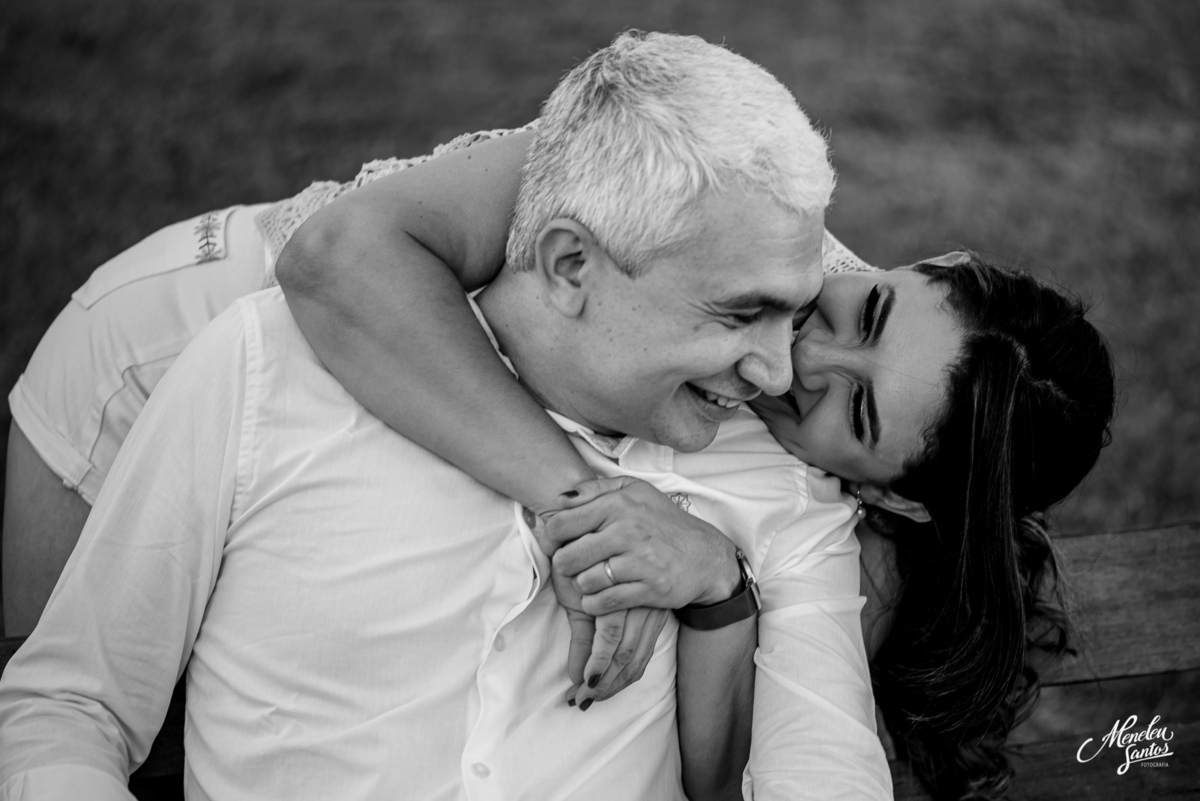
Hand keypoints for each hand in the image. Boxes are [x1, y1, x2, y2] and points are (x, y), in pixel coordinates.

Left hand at [546, 477, 742, 615]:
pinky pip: (605, 602)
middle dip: (564, 567)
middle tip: (571, 568)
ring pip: (585, 581)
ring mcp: (640, 561)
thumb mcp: (635, 491)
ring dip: (581, 587)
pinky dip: (595, 604)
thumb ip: (597, 489)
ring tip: (589, 582)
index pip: (562, 524)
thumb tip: (561, 498)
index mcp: (619, 504)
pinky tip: (598, 598)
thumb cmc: (663, 522)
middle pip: (568, 557)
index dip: (550, 539)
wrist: (705, 556)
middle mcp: (628, 530)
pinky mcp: (650, 588)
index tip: (554, 546)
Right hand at [550, 528, 671, 708]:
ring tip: (583, 698)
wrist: (575, 515)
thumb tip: (582, 660)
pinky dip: (594, 660)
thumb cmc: (583, 548)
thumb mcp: (593, 586)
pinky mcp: (609, 594)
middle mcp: (641, 602)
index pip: (638, 652)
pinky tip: (581, 675)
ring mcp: (628, 599)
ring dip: (603, 679)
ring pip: (622, 652)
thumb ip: (590, 622)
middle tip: (589, 703)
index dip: (621, 677)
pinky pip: (607, 635)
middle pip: (633, 657)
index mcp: (642, 601)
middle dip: (612, 684)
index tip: (602, 696)